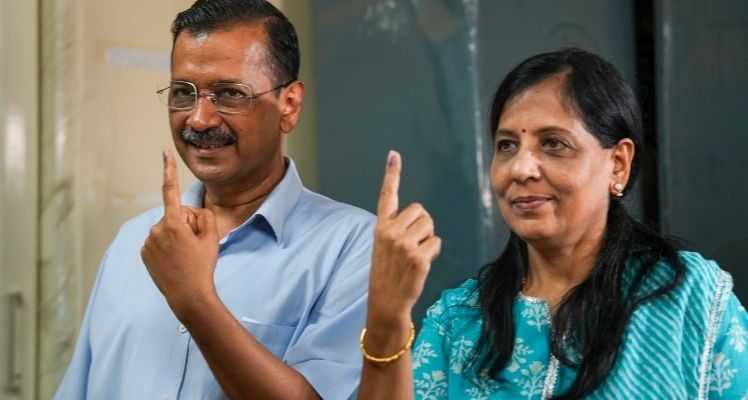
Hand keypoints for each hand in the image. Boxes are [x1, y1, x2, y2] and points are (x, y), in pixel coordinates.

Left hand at [140, 150, 219, 317]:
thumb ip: (204, 216)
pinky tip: (174, 260)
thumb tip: (191, 213)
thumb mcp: (212, 237)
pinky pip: (158, 240)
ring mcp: (148, 242)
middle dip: (186, 223)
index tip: (165, 153)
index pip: (171, 191)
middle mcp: (157, 229)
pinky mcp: (144, 252)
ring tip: (185, 256)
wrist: (188, 295)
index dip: (169, 170)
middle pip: (175, 214)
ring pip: (167, 228)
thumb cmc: (202, 266)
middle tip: (196, 244)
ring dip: (176, 236)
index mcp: (174, 223)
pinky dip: (167, 246)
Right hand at [367, 151, 441, 327]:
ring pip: (430, 225)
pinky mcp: (418, 256)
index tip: (394, 155)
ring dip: (428, 239)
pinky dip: (433, 252)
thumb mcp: (384, 246)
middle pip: (421, 211)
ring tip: (415, 255)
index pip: (387, 195)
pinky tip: (421, 264)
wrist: (386, 301)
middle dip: (423, 225)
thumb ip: (397, 228)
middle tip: (413, 245)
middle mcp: (390, 231)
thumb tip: (419, 217)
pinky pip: (436, 242)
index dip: (392, 174)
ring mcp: (404, 244)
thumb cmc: (388, 272)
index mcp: (381, 226)